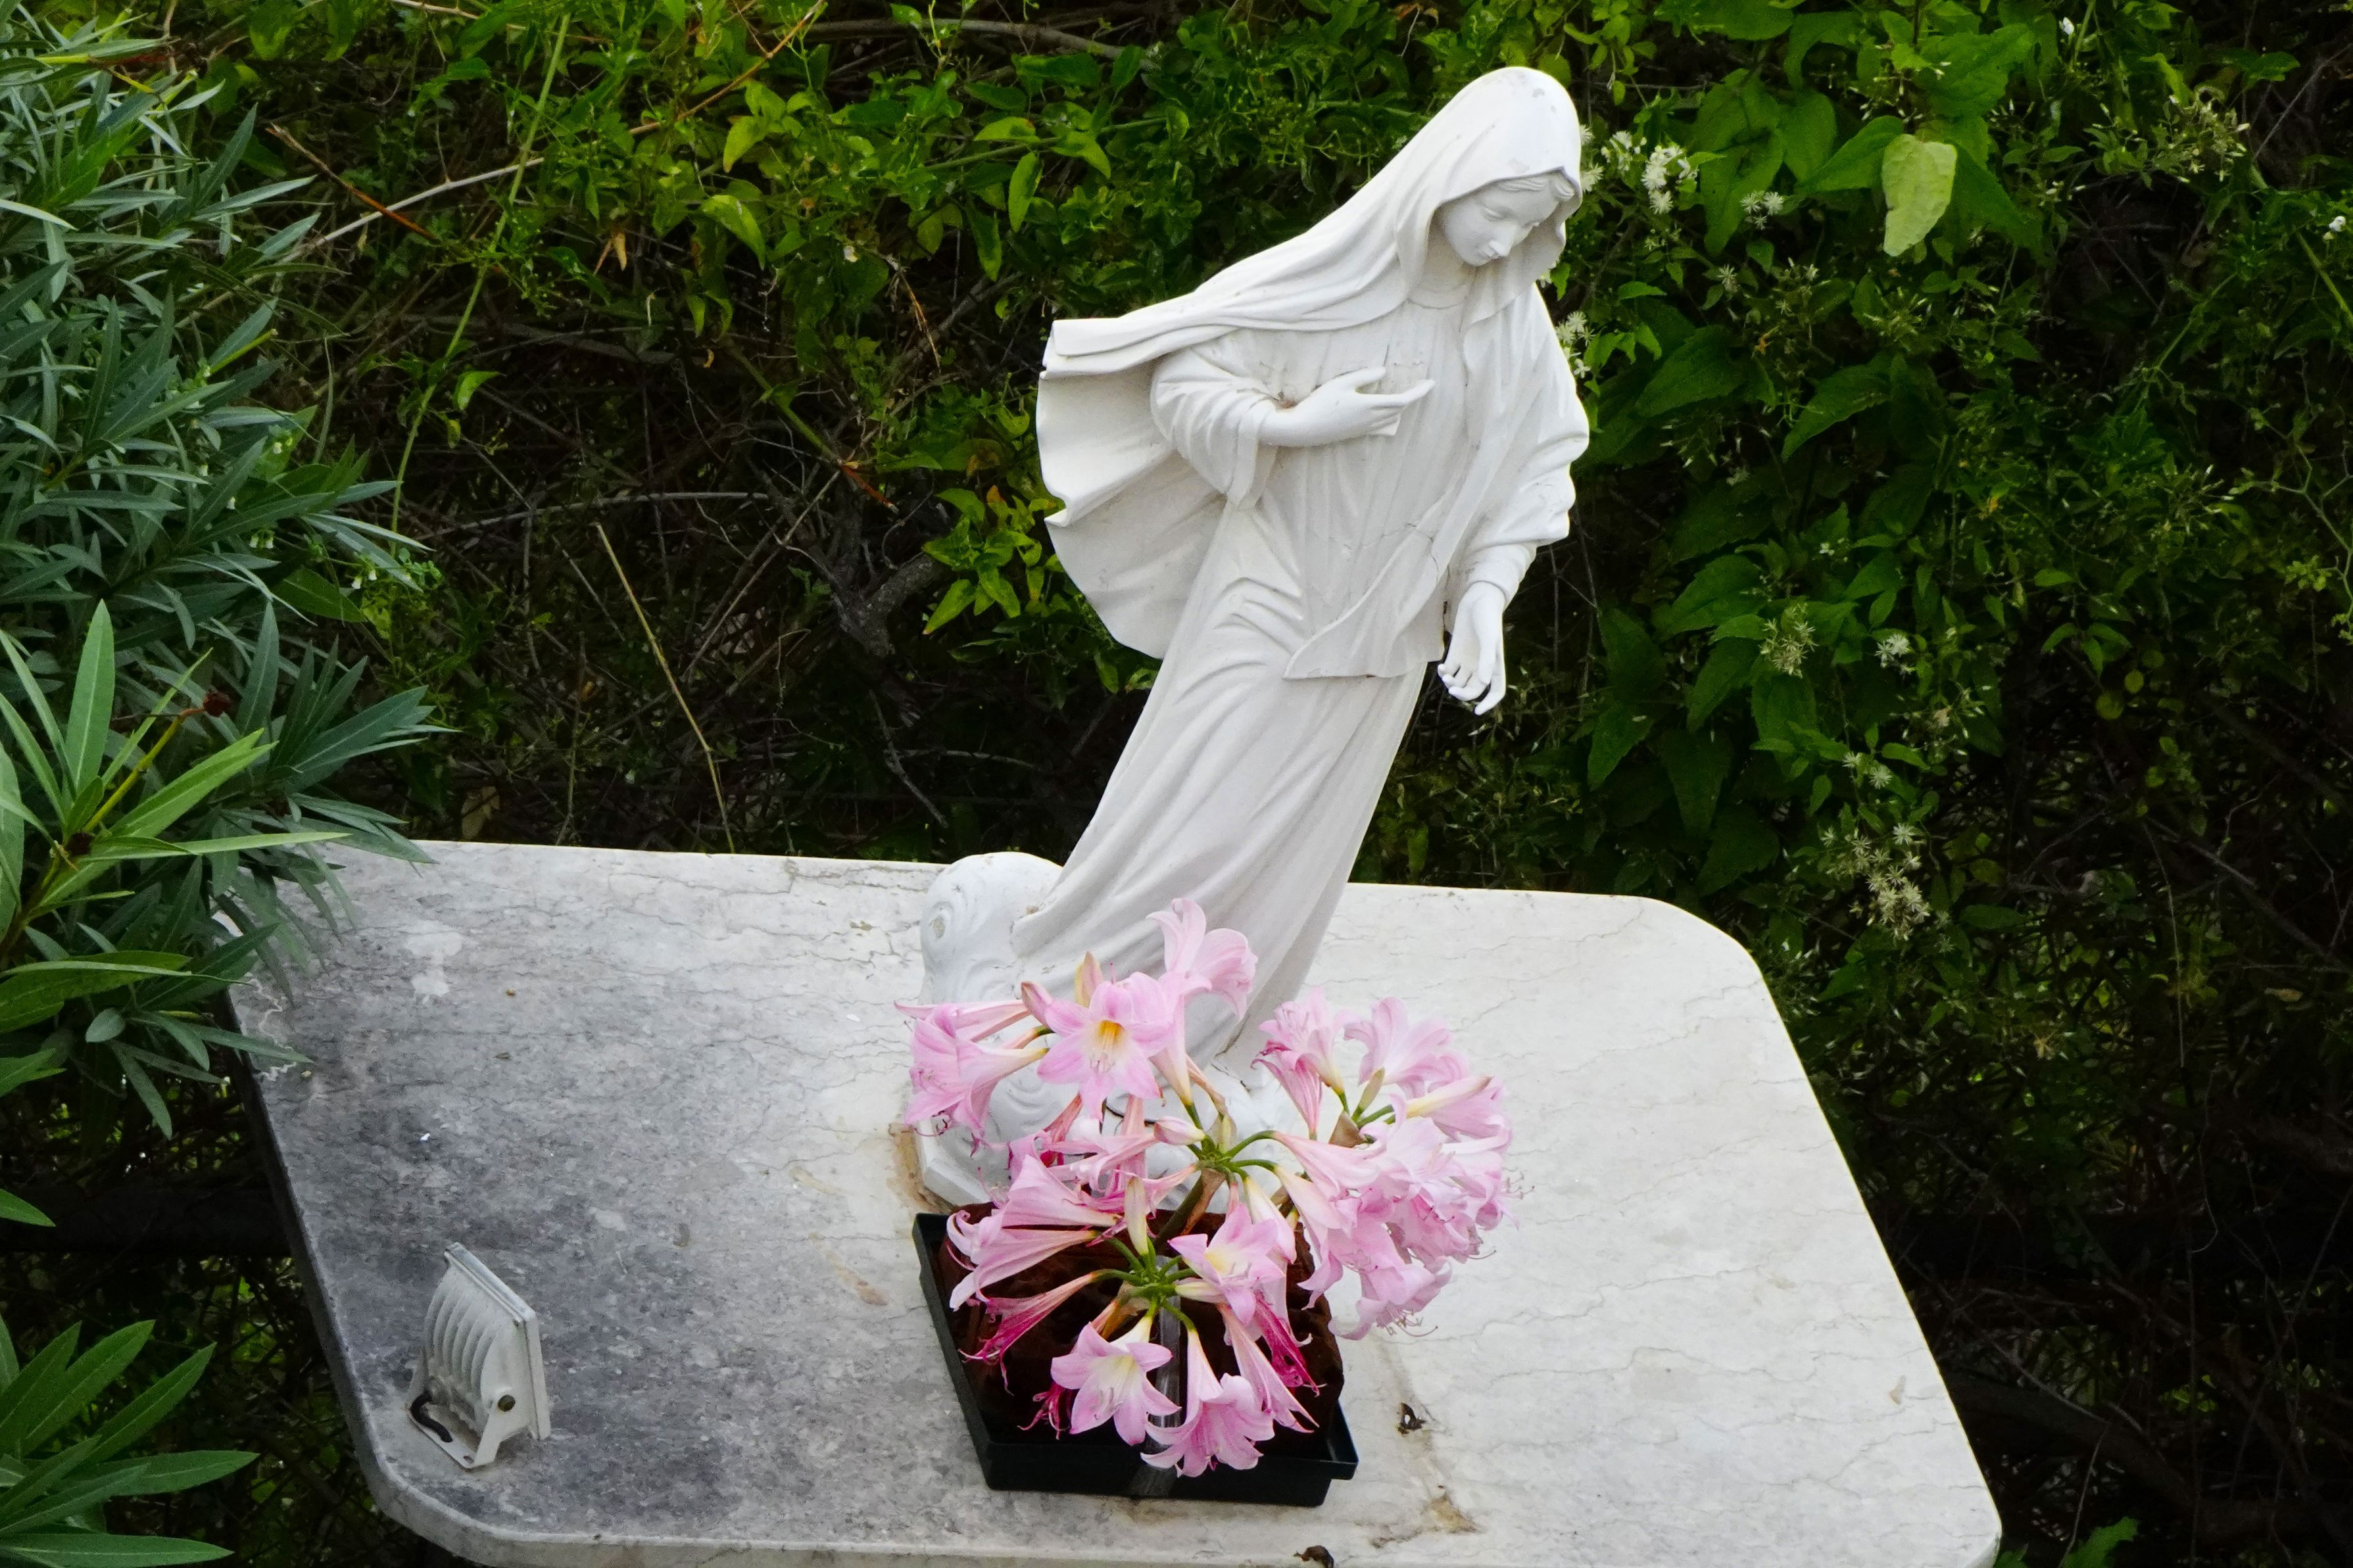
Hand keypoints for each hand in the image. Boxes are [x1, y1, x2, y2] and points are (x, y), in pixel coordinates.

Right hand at [1262, 367, 1435, 447]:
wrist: (1303, 430)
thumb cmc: (1319, 403)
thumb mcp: (1340, 383)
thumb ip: (1363, 376)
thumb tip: (1383, 371)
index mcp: (1368, 405)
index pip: (1402, 400)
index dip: (1419, 392)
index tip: (1431, 383)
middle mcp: (1370, 420)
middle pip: (1400, 410)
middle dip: (1412, 398)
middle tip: (1421, 386)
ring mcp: (1364, 429)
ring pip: (1392, 420)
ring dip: (1401, 408)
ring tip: (1405, 396)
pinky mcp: (1357, 434)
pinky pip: (1381, 428)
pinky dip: (1390, 419)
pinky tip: (1388, 414)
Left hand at [1439, 582, 1507, 714]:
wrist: (1477, 599)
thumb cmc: (1487, 618)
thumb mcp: (1488, 638)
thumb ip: (1486, 660)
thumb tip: (1483, 682)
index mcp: (1495, 665)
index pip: (1496, 691)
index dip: (1489, 703)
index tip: (1477, 712)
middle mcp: (1481, 666)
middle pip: (1473, 690)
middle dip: (1463, 694)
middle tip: (1452, 689)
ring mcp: (1468, 660)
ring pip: (1460, 682)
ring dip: (1452, 684)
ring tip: (1446, 675)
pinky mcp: (1456, 653)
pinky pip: (1450, 671)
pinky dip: (1445, 674)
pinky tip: (1442, 668)